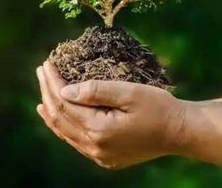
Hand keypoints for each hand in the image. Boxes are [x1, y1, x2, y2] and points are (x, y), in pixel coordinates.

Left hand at [36, 61, 187, 168]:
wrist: (180, 132)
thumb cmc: (158, 107)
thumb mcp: (129, 93)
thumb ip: (96, 91)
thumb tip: (64, 90)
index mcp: (99, 130)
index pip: (65, 103)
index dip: (53, 83)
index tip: (46, 64)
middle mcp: (95, 147)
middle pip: (61, 119)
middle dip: (48, 94)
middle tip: (41, 72)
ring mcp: (100, 156)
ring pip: (66, 133)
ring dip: (53, 113)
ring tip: (43, 98)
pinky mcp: (107, 158)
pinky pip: (78, 142)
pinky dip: (66, 127)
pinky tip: (62, 119)